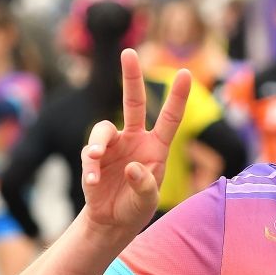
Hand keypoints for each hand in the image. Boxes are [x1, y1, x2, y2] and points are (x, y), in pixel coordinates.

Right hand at [79, 49, 189, 235]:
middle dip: (131, 77)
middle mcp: (134, 139)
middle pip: (133, 103)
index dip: (177, 97)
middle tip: (128, 53)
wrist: (112, 221)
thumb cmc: (136, 207)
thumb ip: (144, 185)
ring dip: (99, 142)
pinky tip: (94, 182)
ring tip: (97, 158)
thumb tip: (131, 167)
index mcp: (156, 146)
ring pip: (103, 129)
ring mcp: (113, 147)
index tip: (186, 72)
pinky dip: (90, 168)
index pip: (169, 118)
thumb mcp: (147, 201)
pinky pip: (89, 156)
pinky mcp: (93, 158)